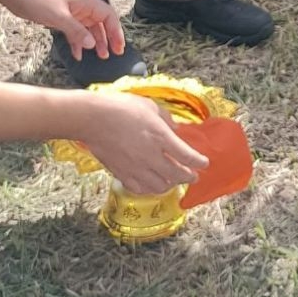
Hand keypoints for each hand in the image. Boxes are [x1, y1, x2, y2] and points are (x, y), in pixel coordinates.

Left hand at [0, 0, 125, 61]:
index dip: (116, 31)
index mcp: (86, 1)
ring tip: (100, 57)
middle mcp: (83, 6)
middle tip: (112, 54)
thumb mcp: (59, 17)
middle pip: (101, 23)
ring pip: (90, 29)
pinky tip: (78, 55)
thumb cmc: (39, 0)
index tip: (118, 47)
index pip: (108, 16)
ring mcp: (73, 13)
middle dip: (108, 38)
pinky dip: (78, 43)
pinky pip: (76, 32)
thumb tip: (92, 45)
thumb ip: (77, 31)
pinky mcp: (63, 19)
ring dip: (94, 42)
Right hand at [78, 92, 209, 195]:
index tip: (204, 163)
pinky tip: (153, 185)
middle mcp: (151, 156)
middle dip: (189, 177)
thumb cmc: (121, 108)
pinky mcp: (122, 174)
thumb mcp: (150, 106)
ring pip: (160, 186)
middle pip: (177, 175)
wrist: (93, 119)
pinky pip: (141, 189)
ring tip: (174, 181)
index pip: (187, 156)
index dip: (199, 162)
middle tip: (193, 176)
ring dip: (171, 185)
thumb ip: (166, 119)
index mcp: (160, 137)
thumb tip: (175, 129)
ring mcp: (136, 168)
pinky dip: (150, 189)